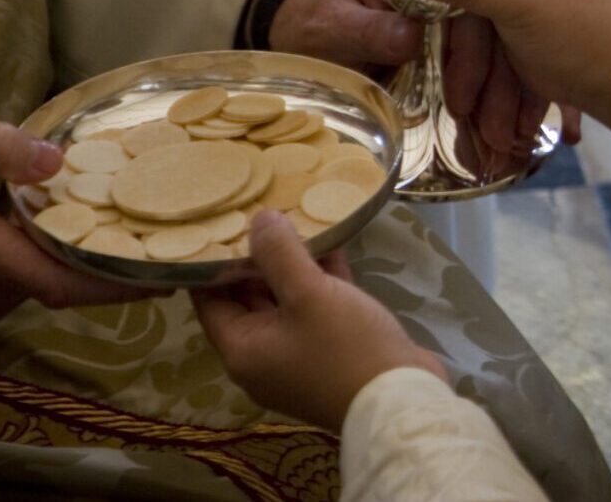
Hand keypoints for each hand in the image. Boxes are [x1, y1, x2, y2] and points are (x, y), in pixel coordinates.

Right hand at [0, 117, 156, 321]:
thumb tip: (54, 160)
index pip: (64, 283)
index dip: (119, 283)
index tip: (172, 275)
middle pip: (59, 283)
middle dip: (111, 266)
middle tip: (165, 238)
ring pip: (35, 280)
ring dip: (77, 260)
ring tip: (131, 229)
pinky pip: (12, 278)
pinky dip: (45, 256)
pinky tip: (65, 226)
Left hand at [193, 210, 444, 432]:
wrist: (401, 398)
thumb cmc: (345, 347)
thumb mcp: (309, 293)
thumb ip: (280, 253)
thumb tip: (258, 218)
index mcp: (243, 349)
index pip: (209, 300)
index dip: (211, 262)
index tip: (220, 223)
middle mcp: (263, 355)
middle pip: (248, 298)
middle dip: (257, 257)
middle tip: (262, 211)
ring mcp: (298, 354)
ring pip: (286, 301)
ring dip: (293, 265)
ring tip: (298, 218)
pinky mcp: (331, 350)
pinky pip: (316, 308)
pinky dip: (321, 279)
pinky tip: (335, 241)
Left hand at [273, 0, 555, 161]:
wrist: (307, 37)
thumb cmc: (314, 23)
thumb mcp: (330, 21)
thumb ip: (367, 27)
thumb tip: (411, 35)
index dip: (474, 47)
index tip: (467, 97)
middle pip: (494, 31)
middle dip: (503, 83)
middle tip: (502, 131)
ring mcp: (458, 26)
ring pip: (502, 56)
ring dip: (515, 99)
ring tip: (517, 141)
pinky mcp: (461, 54)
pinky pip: (494, 75)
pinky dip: (514, 103)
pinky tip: (530, 132)